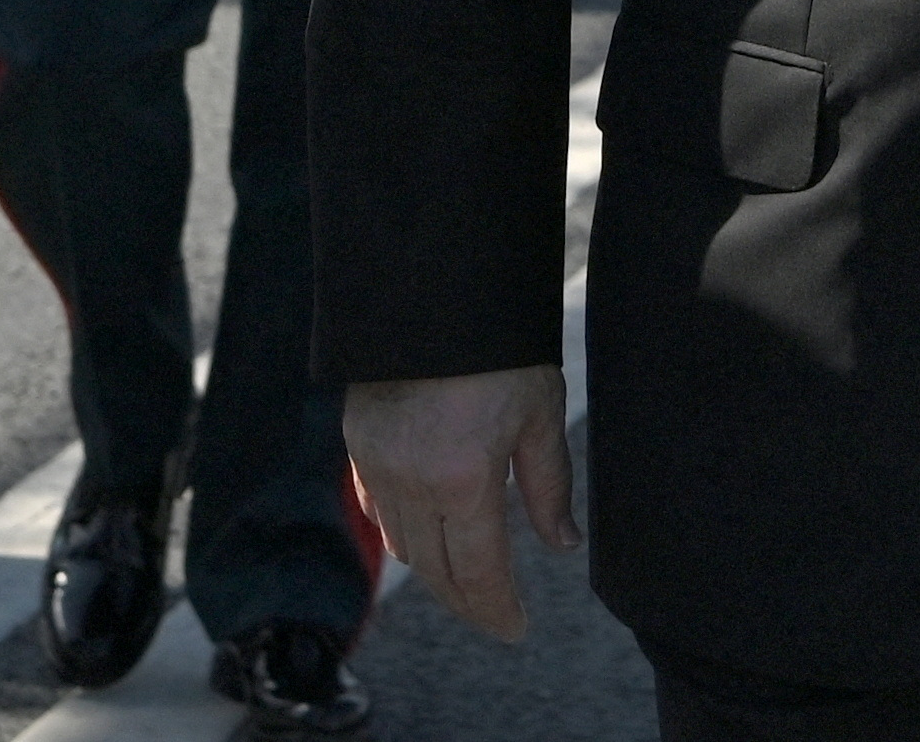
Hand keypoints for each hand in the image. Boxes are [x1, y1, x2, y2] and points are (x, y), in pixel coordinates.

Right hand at [345, 366, 576, 640]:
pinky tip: (426, 534)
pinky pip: (375, 509)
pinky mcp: (357, 442)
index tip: (516, 628)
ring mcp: (377, 462)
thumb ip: (549, 488)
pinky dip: (402, 533)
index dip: (498, 611)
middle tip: (494, 615)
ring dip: (435, 570)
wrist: (432, 289)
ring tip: (466, 578)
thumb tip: (562, 544)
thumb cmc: (498, 349)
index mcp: (463, 479)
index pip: (479, 574)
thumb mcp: (540, 415)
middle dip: (468, 602)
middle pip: (437, 572)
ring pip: (403, 546)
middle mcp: (411, 481)